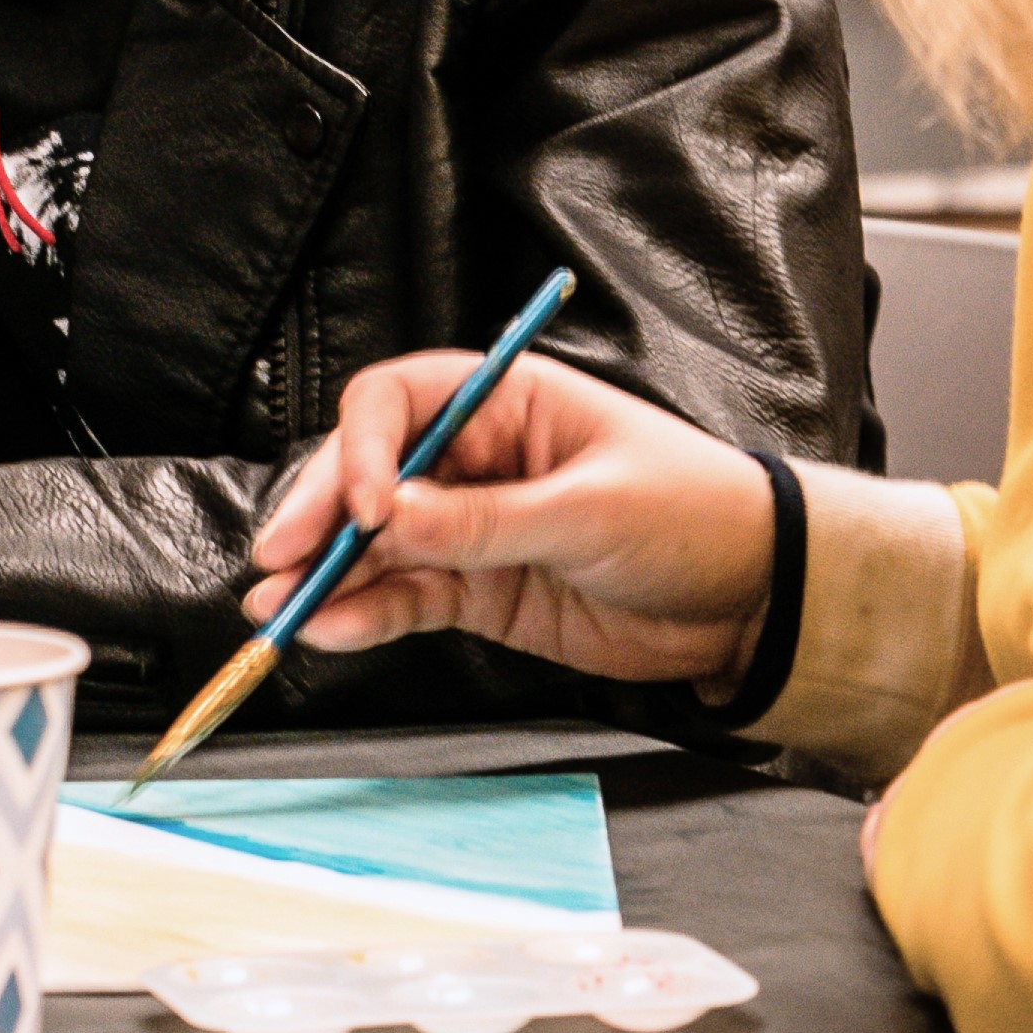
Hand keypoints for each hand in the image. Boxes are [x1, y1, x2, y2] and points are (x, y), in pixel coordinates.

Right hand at [241, 350, 775, 690]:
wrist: (755, 597)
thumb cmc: (696, 514)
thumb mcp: (593, 511)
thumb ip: (488, 521)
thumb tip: (390, 519)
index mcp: (509, 401)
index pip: (403, 402)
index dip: (366, 449)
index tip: (366, 507)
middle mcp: (478, 457)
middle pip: (372, 474)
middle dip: (322, 514)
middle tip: (281, 558)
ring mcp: (474, 528)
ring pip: (378, 545)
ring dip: (327, 574)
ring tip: (277, 608)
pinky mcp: (481, 590)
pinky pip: (407, 598)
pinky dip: (366, 615)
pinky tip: (331, 631)